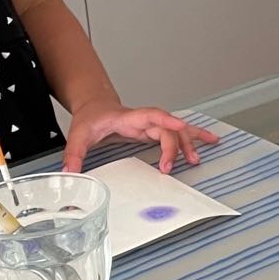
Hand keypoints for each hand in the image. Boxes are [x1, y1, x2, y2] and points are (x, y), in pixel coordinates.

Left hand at [62, 98, 219, 173]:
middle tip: (171, 167)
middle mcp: (143, 119)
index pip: (150, 115)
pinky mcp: (154, 130)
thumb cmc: (91, 118)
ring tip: (198, 157)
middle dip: (174, 145)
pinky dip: (194, 136)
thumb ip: (74, 155)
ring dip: (190, 141)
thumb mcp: (78, 135)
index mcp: (127, 117)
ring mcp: (151, 124)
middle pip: (167, 128)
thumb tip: (69, 174)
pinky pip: (177, 132)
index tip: (179, 126)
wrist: (95, 105)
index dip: (166, 120)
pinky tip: (209, 141)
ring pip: (177, 129)